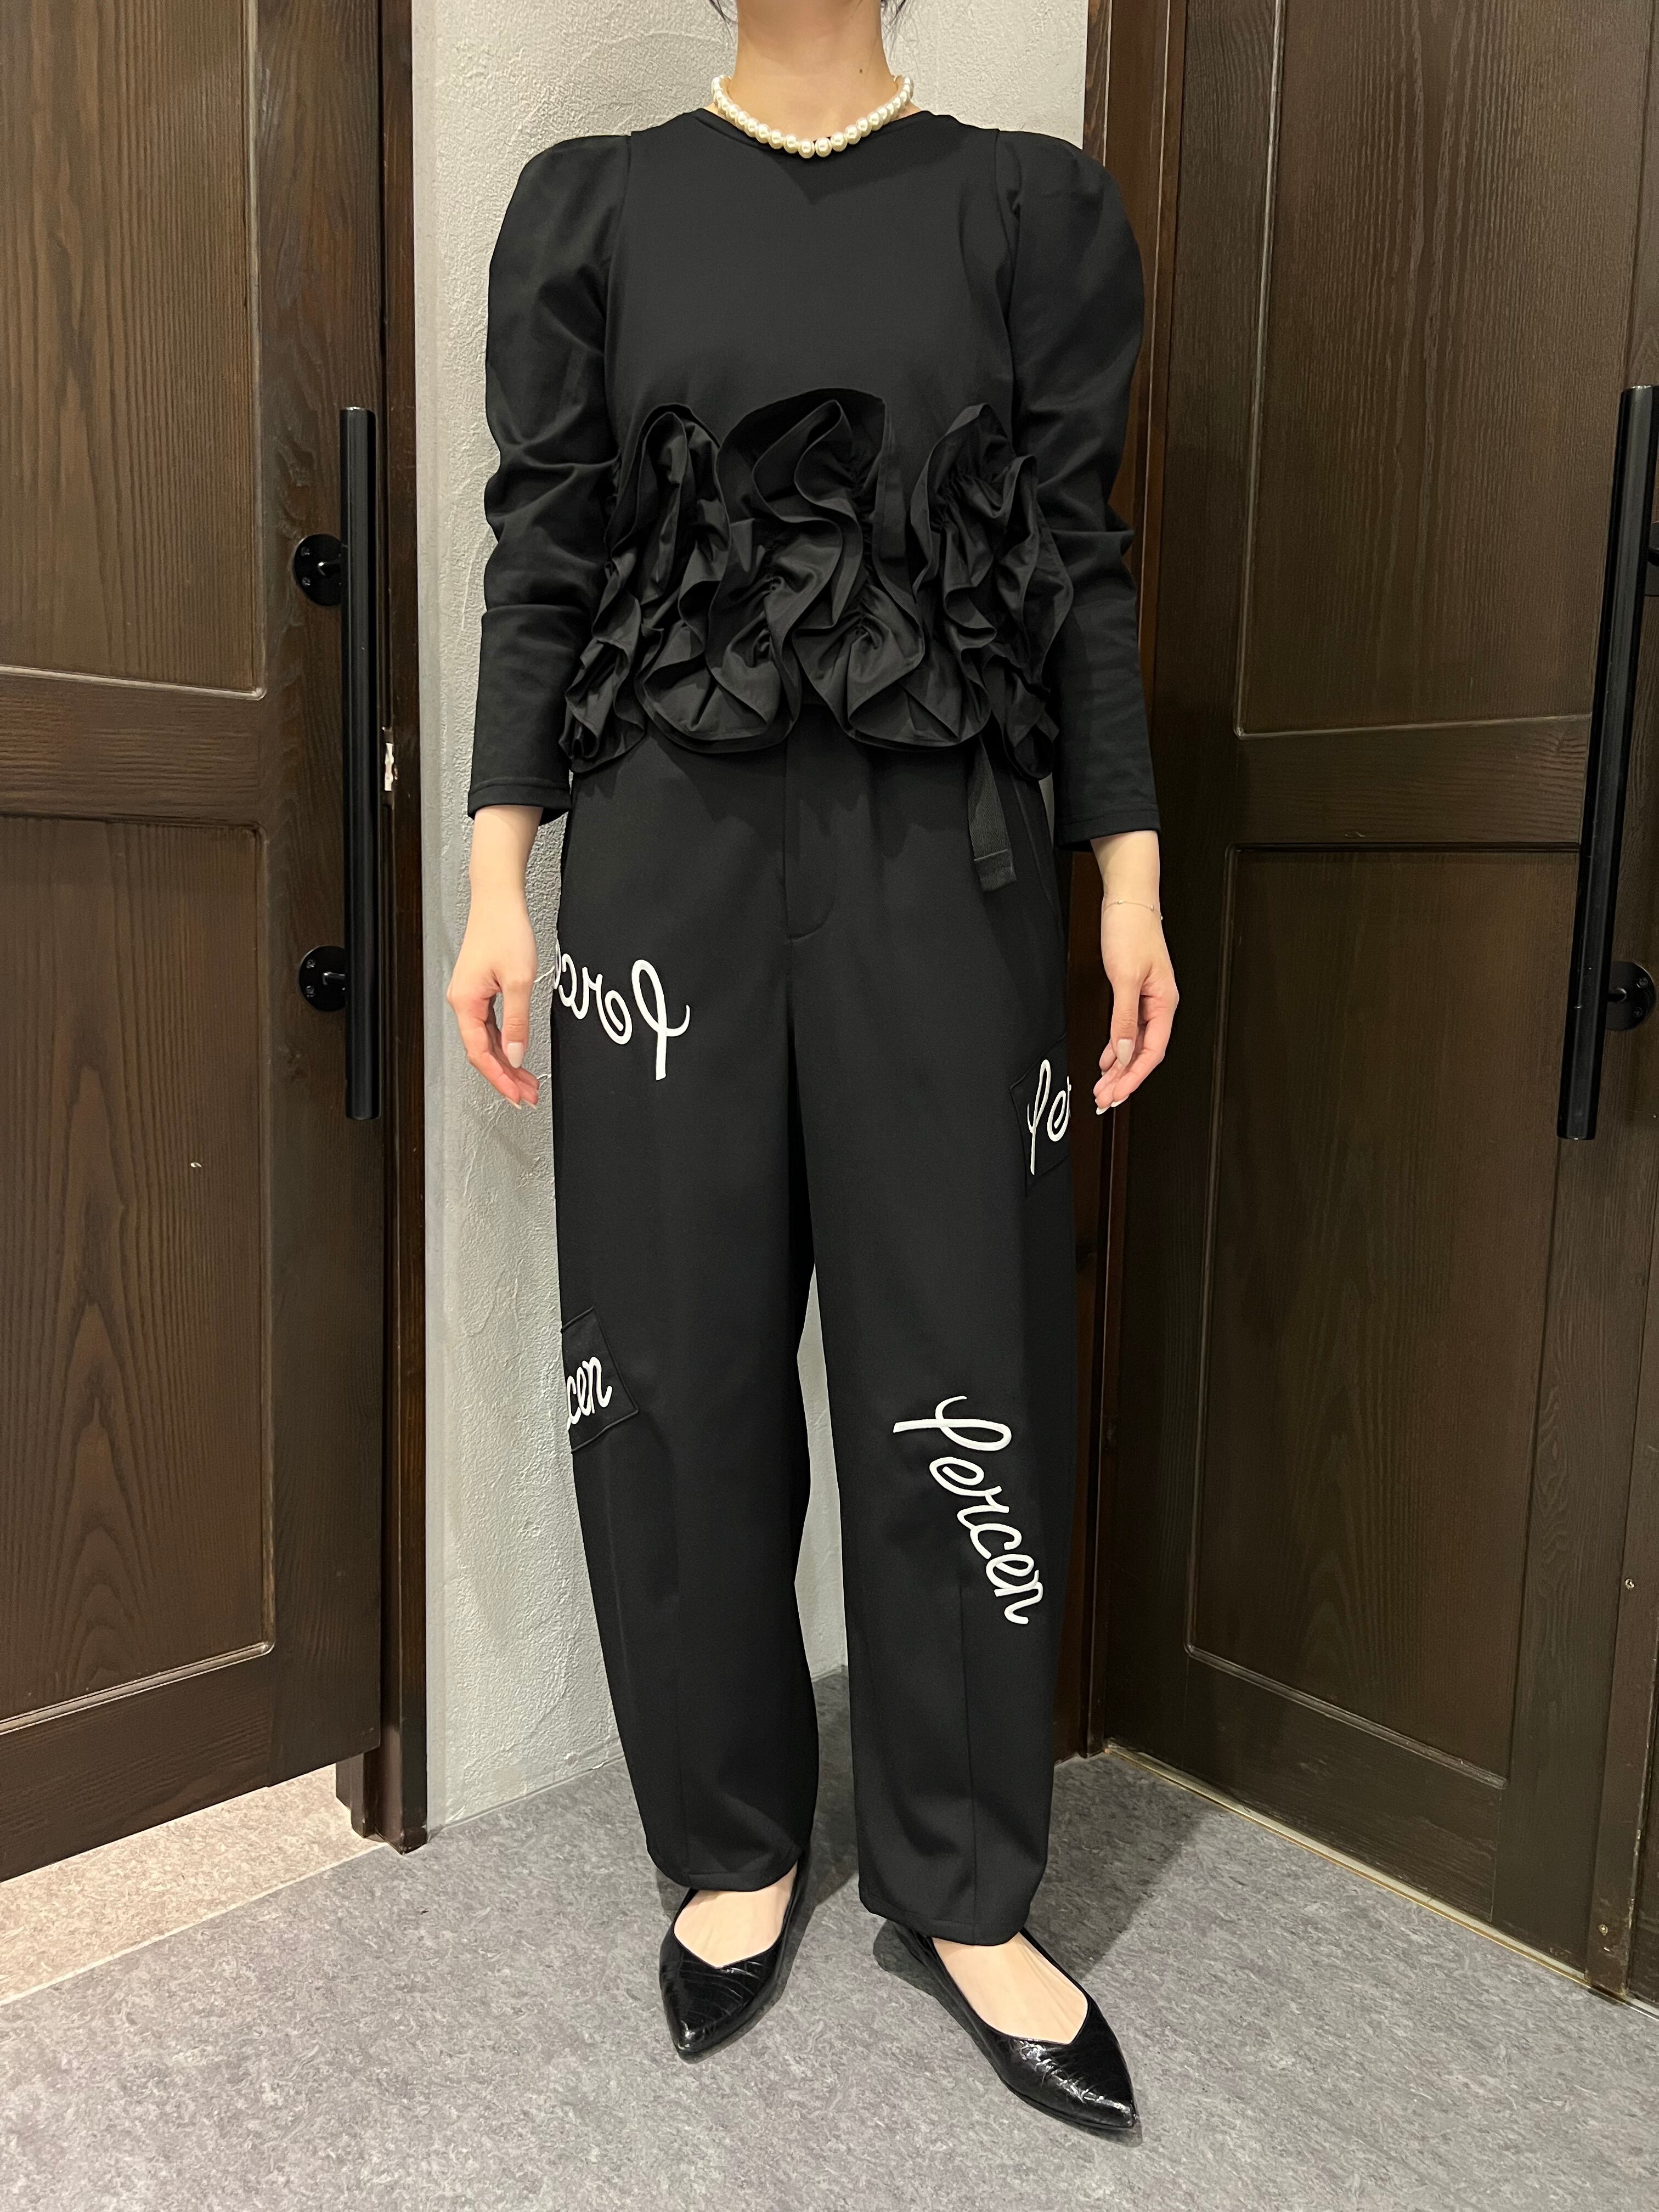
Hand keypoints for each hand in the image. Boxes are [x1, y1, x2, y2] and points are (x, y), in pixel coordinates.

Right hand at [447, 804, 541, 1107]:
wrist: (498, 898)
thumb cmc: (504, 929)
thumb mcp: (520, 980)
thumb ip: (518, 1021)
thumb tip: (516, 1054)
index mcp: (465, 1002)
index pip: (479, 1054)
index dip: (499, 1079)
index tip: (516, 1096)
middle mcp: (463, 1002)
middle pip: (482, 1051)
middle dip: (505, 1076)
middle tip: (527, 1095)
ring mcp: (470, 997)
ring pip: (486, 1041)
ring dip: (506, 1062)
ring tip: (526, 1081)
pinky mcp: (479, 990)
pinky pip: (489, 1026)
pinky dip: (504, 1043)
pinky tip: (516, 1053)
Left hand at [1090, 830, 1176, 1112]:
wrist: (1127, 901)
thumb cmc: (1131, 931)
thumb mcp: (1125, 977)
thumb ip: (1124, 1018)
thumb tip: (1124, 1053)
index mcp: (1165, 1004)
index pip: (1152, 1051)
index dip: (1134, 1077)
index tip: (1117, 1094)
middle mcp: (1159, 1006)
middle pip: (1144, 1053)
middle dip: (1124, 1079)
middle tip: (1104, 1099)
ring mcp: (1147, 1000)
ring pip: (1135, 1044)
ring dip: (1119, 1067)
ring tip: (1102, 1087)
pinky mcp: (1134, 993)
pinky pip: (1128, 1029)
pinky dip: (1117, 1047)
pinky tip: (1107, 1059)